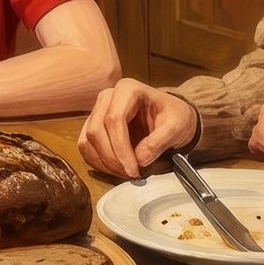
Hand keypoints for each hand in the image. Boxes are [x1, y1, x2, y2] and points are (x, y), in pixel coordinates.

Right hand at [78, 78, 198, 179]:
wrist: (171, 117)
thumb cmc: (174, 117)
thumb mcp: (177, 127)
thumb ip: (160, 141)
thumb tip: (140, 159)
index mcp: (128, 90)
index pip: (114, 119)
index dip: (121, 148)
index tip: (134, 169)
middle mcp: (108, 97)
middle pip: (96, 130)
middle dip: (112, 158)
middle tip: (130, 174)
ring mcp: (98, 110)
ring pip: (87, 140)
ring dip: (103, 162)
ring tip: (125, 173)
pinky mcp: (94, 125)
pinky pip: (86, 147)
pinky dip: (98, 162)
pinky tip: (116, 169)